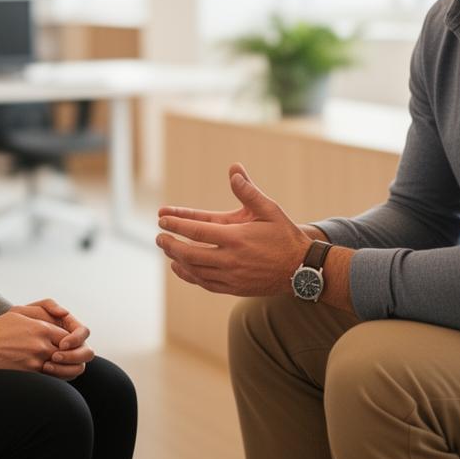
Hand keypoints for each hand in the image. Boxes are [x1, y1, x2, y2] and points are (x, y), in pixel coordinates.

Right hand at [0, 309, 90, 379]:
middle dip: (73, 357)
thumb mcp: (19, 311)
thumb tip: (64, 314)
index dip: (71, 342)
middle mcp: (40, 345)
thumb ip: (44, 309)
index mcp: (41, 328)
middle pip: (70, 354)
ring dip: (66, 370)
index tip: (66, 345)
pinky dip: (54, 378)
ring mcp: (34, 362)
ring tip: (62, 368)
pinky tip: (49, 375)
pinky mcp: (27, 376)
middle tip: (69, 359)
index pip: (69, 337)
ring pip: (63, 369)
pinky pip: (49, 380)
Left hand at [156, 163, 314, 295]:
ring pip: (195, 270)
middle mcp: (231, 260)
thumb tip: (233, 170)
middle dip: (170, 244)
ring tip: (167, 250)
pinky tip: (182, 268)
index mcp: (236, 238)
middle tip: (159, 237)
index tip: (162, 218)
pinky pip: (205, 283)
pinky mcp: (234, 288)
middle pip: (190, 253)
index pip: (197, 231)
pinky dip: (190, 276)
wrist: (301, 269)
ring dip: (178, 260)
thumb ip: (249, 191)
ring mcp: (231, 277)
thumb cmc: (285, 236)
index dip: (177, 224)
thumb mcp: (270, 210)